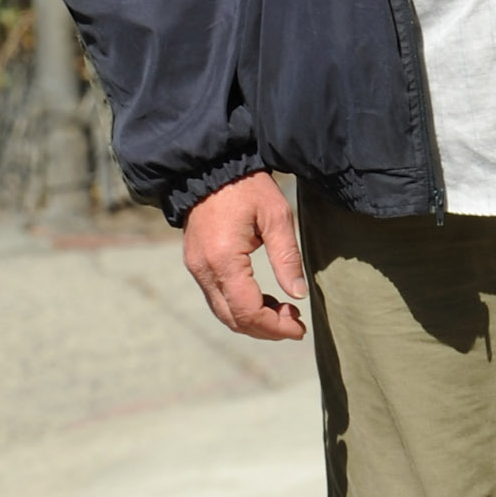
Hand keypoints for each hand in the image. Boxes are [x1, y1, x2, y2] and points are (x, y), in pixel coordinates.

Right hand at [183, 172, 307, 339]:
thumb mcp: (276, 216)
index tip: (300, 328)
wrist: (211, 167)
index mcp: (224, 259)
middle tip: (296, 324)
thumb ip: (287, 258)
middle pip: (233, 319)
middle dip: (266, 329)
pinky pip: (217, 298)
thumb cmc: (247, 187)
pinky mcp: (195, 264)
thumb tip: (299, 295)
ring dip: (253, 320)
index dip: (275, 327)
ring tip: (284, 313)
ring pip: (223, 312)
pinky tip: (264, 300)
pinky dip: (240, 307)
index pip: (248, 311)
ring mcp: (196, 268)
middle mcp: (204, 269)